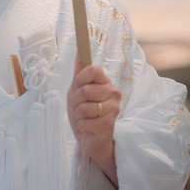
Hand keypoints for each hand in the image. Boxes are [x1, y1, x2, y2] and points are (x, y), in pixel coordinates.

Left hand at [67, 63, 120, 184]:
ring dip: (79, 114)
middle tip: (80, 107)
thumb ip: (78, 73)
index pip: (93, 70)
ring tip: (85, 118)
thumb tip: (78, 52)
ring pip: (85, 107)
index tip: (79, 86)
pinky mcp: (110, 124)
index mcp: (104, 82)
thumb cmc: (83, 112)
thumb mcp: (76, 90)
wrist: (89, 137)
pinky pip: (87, 121)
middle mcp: (113, 93)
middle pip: (86, 90)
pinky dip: (82, 125)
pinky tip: (88, 127)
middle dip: (76, 101)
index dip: (81, 78)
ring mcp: (113, 109)